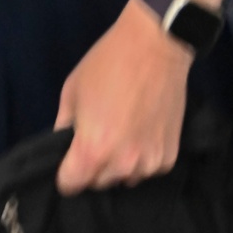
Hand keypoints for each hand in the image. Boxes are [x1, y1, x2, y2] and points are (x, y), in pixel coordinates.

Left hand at [55, 0, 192, 193]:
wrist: (154, 47)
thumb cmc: (107, 64)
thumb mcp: (72, 90)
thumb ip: (64, 125)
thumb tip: (63, 145)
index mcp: (93, 150)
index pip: (70, 185)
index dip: (65, 172)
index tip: (69, 158)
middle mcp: (122, 165)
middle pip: (99, 182)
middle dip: (93, 165)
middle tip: (97, 133)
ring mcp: (149, 164)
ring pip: (124, 177)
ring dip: (119, 162)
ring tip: (122, 129)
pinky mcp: (169, 158)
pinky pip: (147, 167)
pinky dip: (142, 156)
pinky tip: (142, 128)